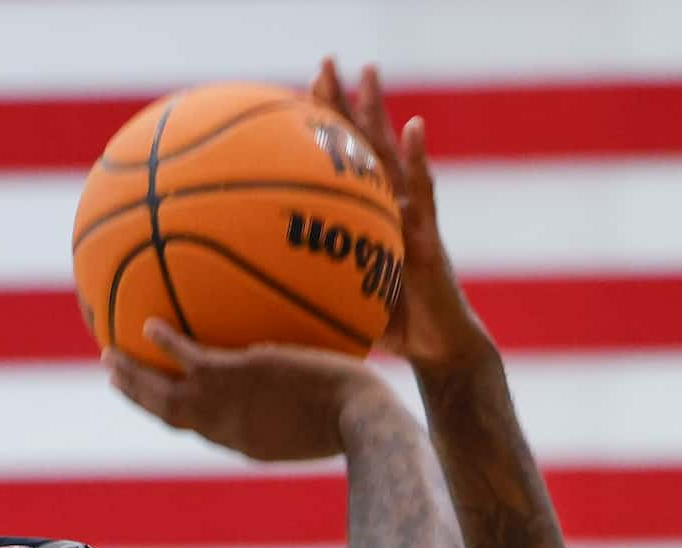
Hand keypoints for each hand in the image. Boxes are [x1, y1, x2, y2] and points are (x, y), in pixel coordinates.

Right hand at [106, 322, 399, 462]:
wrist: (363, 422)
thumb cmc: (362, 421)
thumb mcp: (329, 422)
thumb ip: (310, 406)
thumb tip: (320, 382)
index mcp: (245, 442)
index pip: (201, 430)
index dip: (175, 415)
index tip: (158, 403)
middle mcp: (227, 428)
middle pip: (169, 415)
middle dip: (139, 398)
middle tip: (114, 380)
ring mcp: (229, 404)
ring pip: (164, 394)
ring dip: (132, 377)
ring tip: (108, 358)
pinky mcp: (237, 377)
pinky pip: (189, 358)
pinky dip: (165, 344)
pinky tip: (147, 325)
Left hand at [310, 59, 488, 370]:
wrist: (439, 351)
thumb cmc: (388, 331)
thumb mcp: (335, 305)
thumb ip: (303, 288)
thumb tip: (242, 292)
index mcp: (362, 219)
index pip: (335, 167)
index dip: (316, 133)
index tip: (291, 99)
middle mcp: (387, 208)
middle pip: (361, 146)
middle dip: (342, 103)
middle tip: (325, 62)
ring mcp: (412, 217)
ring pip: (392, 155)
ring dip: (380, 112)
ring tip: (368, 71)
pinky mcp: (433, 235)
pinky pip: (425, 191)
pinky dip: (419, 158)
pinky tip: (414, 127)